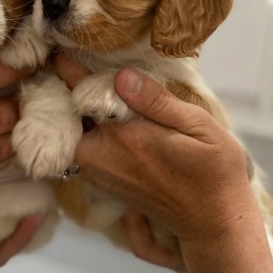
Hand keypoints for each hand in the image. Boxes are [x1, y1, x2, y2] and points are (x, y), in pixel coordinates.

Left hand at [54, 53, 253, 246]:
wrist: (213, 224)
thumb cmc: (215, 173)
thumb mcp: (199, 128)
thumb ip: (157, 102)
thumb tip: (121, 75)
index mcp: (127, 137)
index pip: (83, 94)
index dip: (68, 68)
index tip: (57, 48)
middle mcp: (105, 157)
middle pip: (68, 116)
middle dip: (66, 91)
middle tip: (67, 63)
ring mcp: (102, 173)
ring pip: (74, 133)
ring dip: (76, 111)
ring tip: (85, 85)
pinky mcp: (105, 184)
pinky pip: (84, 149)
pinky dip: (86, 130)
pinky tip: (101, 115)